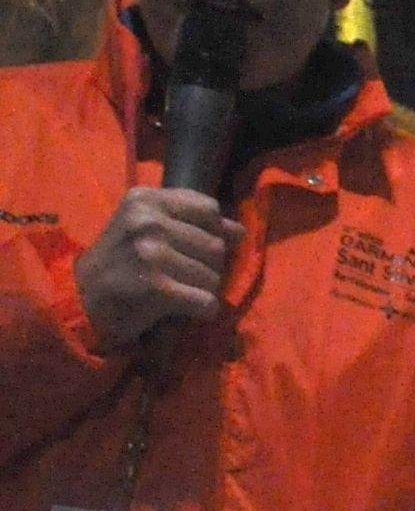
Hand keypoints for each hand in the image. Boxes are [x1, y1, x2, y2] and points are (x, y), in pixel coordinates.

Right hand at [74, 188, 240, 347]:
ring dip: (202, 291)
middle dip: (207, 267)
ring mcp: (152, 253)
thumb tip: (240, 231)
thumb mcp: (146, 228)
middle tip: (179, 277)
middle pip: (215, 246)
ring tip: (176, 292)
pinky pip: (207, 302)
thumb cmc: (118, 261)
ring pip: (214, 276)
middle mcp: (148, 221)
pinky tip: (181, 309)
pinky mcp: (157, 287)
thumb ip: (191, 223)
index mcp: (145, 199)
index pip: (208, 209)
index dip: (212, 232)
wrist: (79, 297)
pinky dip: (201, 311)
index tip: (192, 248)